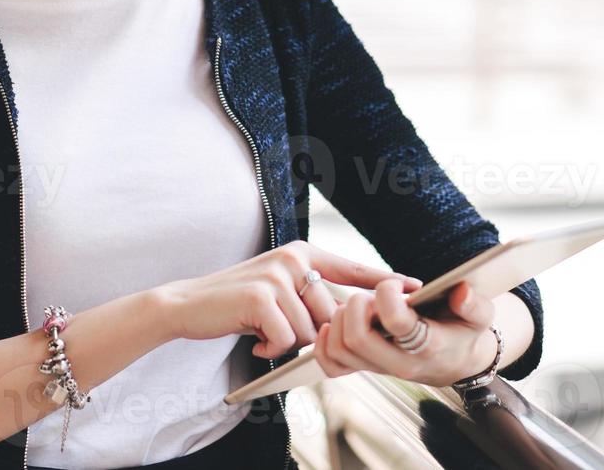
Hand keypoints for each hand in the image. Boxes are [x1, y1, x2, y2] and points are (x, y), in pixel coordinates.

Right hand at [158, 240, 423, 359]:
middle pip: (333, 313)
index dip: (384, 279)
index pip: (353, 268)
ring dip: (288, 342)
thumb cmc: (238, 305)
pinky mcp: (262, 295)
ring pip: (312, 329)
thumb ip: (312, 297)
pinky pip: (289, 338)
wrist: (187, 306)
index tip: (416, 285)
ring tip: (263, 333)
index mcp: (303, 253)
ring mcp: (278, 274)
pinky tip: (255, 341)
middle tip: (281, 334)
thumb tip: (352, 318)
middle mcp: (295, 258)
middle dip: (313, 334)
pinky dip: (272, 348)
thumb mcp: (279, 291)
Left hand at [312, 279, 498, 387]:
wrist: (458, 361)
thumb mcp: (481, 316)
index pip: (396, 322)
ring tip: (361, 306)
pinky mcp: (366, 368)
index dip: (389, 295)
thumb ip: (475, 303)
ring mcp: (379, 368)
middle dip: (357, 306)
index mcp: (428, 345)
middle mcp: (399, 362)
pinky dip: (325, 342)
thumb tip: (460, 292)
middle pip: (357, 338)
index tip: (396, 285)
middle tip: (371, 297)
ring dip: (341, 319)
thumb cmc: (466, 332)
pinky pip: (331, 364)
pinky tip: (338, 322)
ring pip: (340, 349)